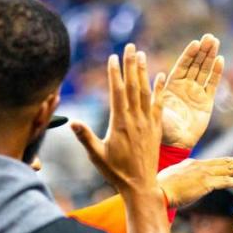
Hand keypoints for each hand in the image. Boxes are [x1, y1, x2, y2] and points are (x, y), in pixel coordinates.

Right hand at [71, 44, 165, 194]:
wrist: (140, 186)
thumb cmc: (116, 172)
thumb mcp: (97, 155)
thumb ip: (85, 137)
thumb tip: (71, 121)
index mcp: (119, 124)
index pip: (117, 92)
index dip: (115, 74)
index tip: (113, 57)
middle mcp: (135, 120)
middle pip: (133, 87)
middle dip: (131, 65)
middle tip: (130, 46)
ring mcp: (147, 124)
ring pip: (146, 93)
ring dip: (144, 72)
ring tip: (142, 54)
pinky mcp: (156, 129)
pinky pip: (158, 105)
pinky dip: (159, 90)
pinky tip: (161, 77)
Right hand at [159, 155, 232, 208]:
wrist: (154, 191)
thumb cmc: (159, 189)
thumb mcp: (173, 181)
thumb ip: (183, 181)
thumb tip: (187, 186)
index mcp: (193, 164)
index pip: (217, 162)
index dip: (232, 162)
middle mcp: (200, 165)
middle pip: (228, 161)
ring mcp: (203, 173)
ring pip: (230, 168)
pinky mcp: (205, 183)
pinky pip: (226, 181)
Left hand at [161, 35, 223, 148]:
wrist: (176, 143)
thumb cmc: (162, 128)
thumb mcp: (157, 108)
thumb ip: (159, 93)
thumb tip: (158, 75)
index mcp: (172, 86)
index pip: (182, 65)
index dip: (189, 54)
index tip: (195, 43)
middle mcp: (185, 86)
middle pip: (195, 65)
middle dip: (202, 51)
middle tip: (210, 37)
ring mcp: (197, 93)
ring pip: (205, 71)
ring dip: (210, 57)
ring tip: (215, 42)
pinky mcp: (206, 102)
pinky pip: (212, 84)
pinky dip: (217, 73)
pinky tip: (220, 60)